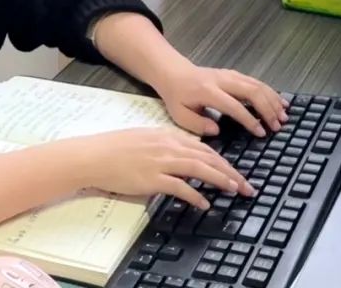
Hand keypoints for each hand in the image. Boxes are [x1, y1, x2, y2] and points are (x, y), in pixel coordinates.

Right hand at [69, 127, 253, 209]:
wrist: (94, 156)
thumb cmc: (114, 149)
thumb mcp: (145, 139)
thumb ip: (166, 146)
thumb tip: (183, 156)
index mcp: (167, 136)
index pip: (203, 147)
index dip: (222, 160)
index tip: (235, 171)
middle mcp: (168, 146)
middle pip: (207, 157)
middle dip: (230, 171)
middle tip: (246, 185)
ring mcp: (161, 162)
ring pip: (199, 168)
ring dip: (220, 179)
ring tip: (234, 190)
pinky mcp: (152, 178)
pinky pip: (180, 187)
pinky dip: (195, 195)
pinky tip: (205, 203)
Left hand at [155, 65, 288, 137]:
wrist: (174, 73)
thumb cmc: (177, 97)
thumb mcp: (179, 115)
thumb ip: (197, 124)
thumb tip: (217, 130)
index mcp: (208, 91)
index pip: (233, 105)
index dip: (249, 119)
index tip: (261, 133)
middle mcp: (222, 80)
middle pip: (251, 91)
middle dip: (267, 109)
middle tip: (277, 126)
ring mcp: (230, 75)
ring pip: (256, 85)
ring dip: (273, 100)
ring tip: (284, 116)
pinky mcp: (234, 74)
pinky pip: (256, 82)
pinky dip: (270, 92)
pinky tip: (280, 102)